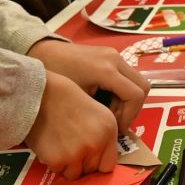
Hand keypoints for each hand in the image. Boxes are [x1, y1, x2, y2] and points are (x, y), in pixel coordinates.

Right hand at [22, 73, 118, 178]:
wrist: (38, 95)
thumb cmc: (65, 99)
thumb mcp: (96, 112)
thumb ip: (102, 136)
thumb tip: (101, 161)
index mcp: (109, 130)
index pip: (109, 165)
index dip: (97, 163)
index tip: (89, 159)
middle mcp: (96, 143)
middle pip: (91, 171)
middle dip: (82, 163)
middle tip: (69, 148)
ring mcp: (77, 153)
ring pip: (74, 175)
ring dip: (67, 165)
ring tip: (59, 146)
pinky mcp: (58, 160)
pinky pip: (57, 171)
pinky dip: (52, 162)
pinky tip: (49, 145)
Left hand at [28, 39, 149, 132]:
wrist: (42, 52)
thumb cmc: (55, 77)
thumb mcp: (76, 99)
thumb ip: (98, 112)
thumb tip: (111, 132)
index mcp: (107, 70)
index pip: (135, 95)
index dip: (130, 116)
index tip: (116, 128)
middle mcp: (116, 59)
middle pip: (142, 87)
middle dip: (133, 108)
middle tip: (116, 122)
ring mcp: (115, 55)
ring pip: (137, 82)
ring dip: (127, 100)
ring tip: (108, 112)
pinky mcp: (111, 55)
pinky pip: (127, 76)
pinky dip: (122, 91)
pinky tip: (105, 100)